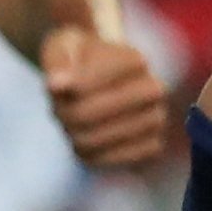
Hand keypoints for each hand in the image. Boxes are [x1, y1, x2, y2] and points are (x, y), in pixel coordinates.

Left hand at [41, 26, 170, 169]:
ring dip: (74, 136)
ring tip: (73, 124)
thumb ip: (57, 62)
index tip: (55, 84)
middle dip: (64, 114)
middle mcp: (154, 89)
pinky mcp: (152, 146)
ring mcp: (156, 119)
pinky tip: (89, 142)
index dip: (62, 89)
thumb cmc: (80, 61)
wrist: (105, 79)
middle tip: (58, 109)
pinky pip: (113, 162)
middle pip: (87, 115)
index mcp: (134, 60)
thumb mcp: (63, 48)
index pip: (86, 84)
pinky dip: (92, 156)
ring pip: (96, 141)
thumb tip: (56, 84)